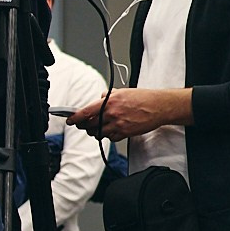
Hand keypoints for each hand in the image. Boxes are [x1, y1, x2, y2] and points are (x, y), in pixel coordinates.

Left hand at [69, 88, 187, 140]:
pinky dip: (108, 136)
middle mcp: (111, 114)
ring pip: (98, 133)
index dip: (74, 118)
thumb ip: (108, 96)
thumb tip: (99, 98)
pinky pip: (110, 138)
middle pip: (89, 125)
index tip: (70, 120)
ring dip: (95, 132)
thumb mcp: (123, 92)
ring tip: (98, 128)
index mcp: (109, 102)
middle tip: (85, 124)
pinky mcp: (124, 133)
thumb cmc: (143, 98)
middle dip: (85, 126)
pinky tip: (112, 130)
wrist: (159, 107)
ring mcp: (118, 125)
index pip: (85, 112)